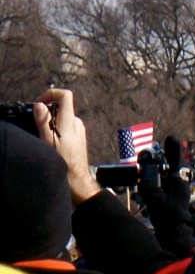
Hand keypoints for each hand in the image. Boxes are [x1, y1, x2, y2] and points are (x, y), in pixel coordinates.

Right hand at [34, 88, 100, 205]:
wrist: (76, 179)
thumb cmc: (63, 161)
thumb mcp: (48, 140)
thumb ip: (43, 121)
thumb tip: (39, 105)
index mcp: (70, 120)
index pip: (65, 95)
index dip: (51, 94)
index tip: (39, 104)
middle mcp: (76, 122)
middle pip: (61, 107)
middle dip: (47, 112)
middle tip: (36, 124)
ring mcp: (78, 130)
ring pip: (62, 118)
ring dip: (51, 123)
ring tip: (43, 137)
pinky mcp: (78, 138)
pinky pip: (65, 127)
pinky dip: (56, 130)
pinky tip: (51, 143)